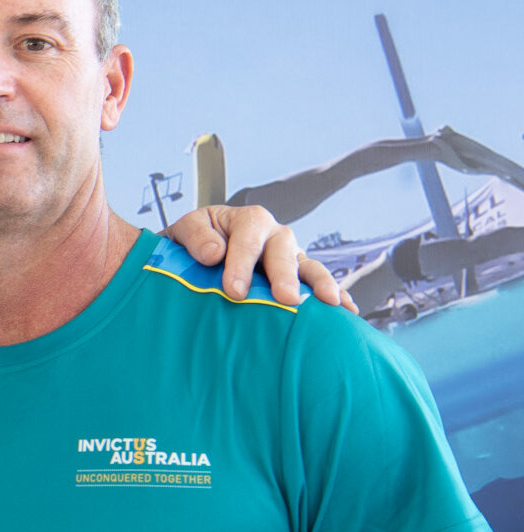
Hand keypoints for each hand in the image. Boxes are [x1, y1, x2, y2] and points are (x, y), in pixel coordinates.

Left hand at [165, 204, 358, 312]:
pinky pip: (319, 285)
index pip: (247, 239)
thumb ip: (195, 236)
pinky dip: (336, 296)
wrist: (194, 256)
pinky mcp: (298, 278)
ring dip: (321, 284)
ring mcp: (291, 257)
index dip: (241, 264)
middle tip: (285, 298)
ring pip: (309, 266)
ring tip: (330, 303)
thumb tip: (214, 252)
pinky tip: (348, 311)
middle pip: (284, 251)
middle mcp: (275, 235)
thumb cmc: (191, 244)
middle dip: (285, 275)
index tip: (235, 291)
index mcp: (248, 220)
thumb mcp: (185, 231)